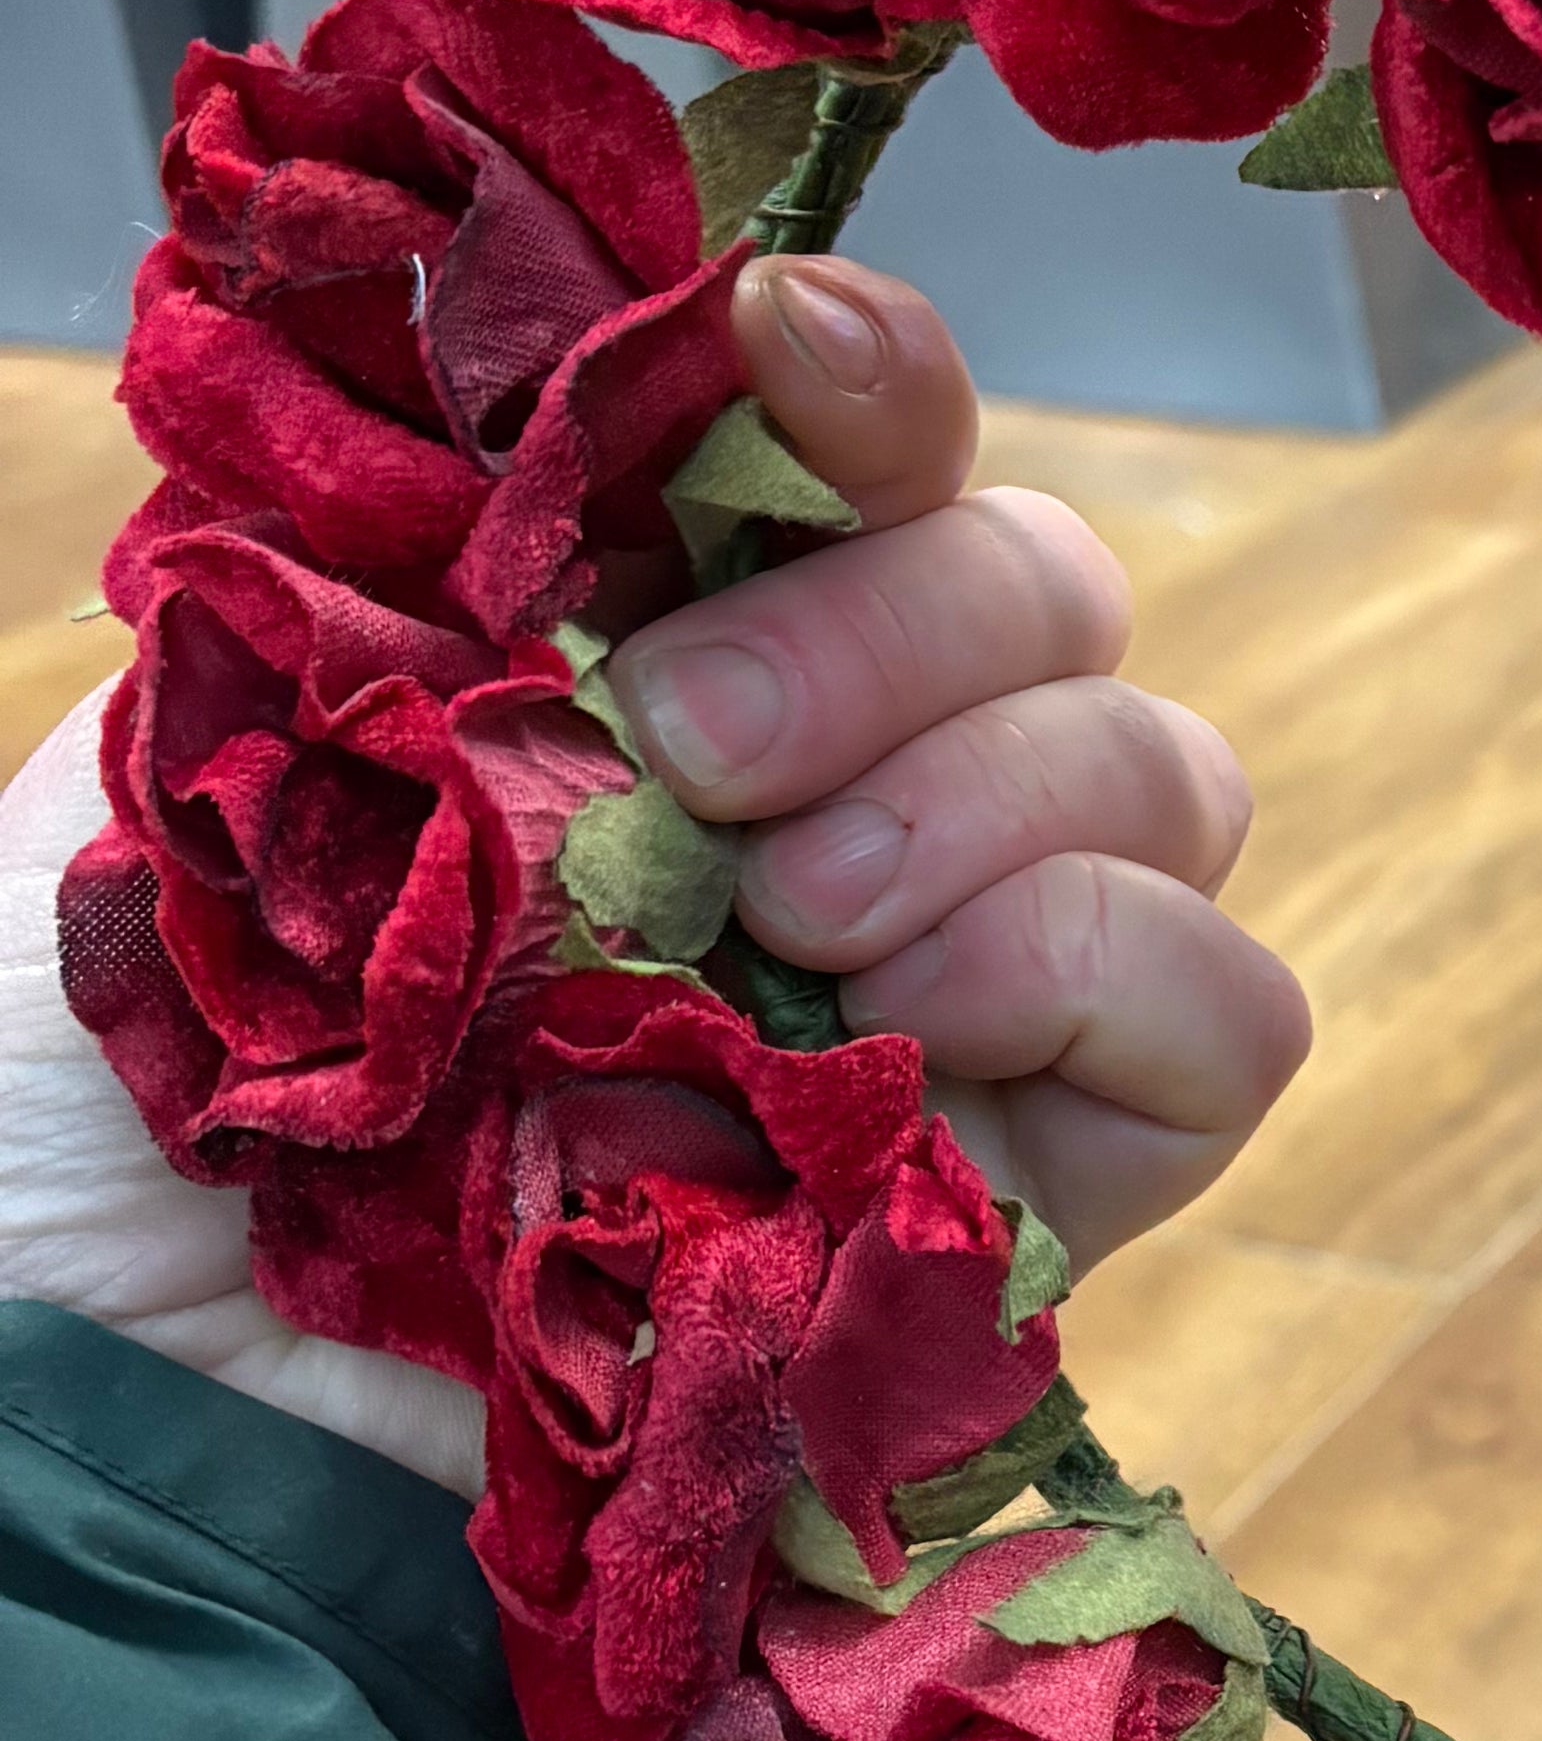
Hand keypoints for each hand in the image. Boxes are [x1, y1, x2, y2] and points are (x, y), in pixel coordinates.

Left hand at [0, 257, 1308, 1501]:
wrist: (119, 1390)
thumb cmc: (98, 1079)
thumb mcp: (206, 733)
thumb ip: (415, 543)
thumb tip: (612, 374)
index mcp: (647, 642)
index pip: (864, 440)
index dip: (868, 368)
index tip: (771, 351)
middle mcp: (836, 793)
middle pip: (1052, 588)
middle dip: (895, 626)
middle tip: (689, 755)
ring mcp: (958, 997)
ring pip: (1168, 772)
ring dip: (992, 799)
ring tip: (791, 922)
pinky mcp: (1039, 1196)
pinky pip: (1229, 1018)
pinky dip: (1109, 972)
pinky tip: (917, 1027)